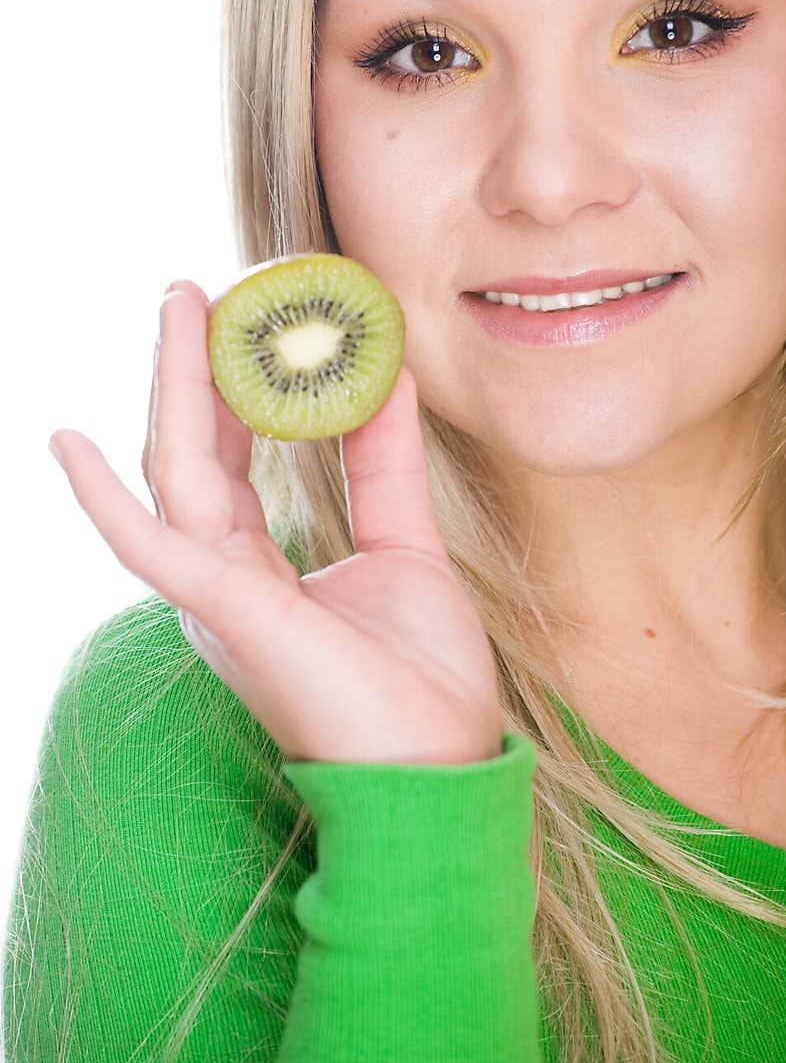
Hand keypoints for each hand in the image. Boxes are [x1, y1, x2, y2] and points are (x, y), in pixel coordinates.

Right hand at [48, 281, 501, 764]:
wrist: (441, 769)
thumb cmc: (420, 679)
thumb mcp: (404, 546)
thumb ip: (386, 465)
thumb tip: (385, 376)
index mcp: (256, 571)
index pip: (228, 462)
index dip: (227, 390)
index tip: (244, 322)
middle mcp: (221, 580)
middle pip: (188, 455)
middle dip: (188, 372)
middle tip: (192, 293)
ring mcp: (215, 597)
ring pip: (173, 474)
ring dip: (171, 389)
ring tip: (177, 308)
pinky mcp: (225, 613)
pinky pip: (150, 546)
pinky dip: (103, 499)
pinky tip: (67, 443)